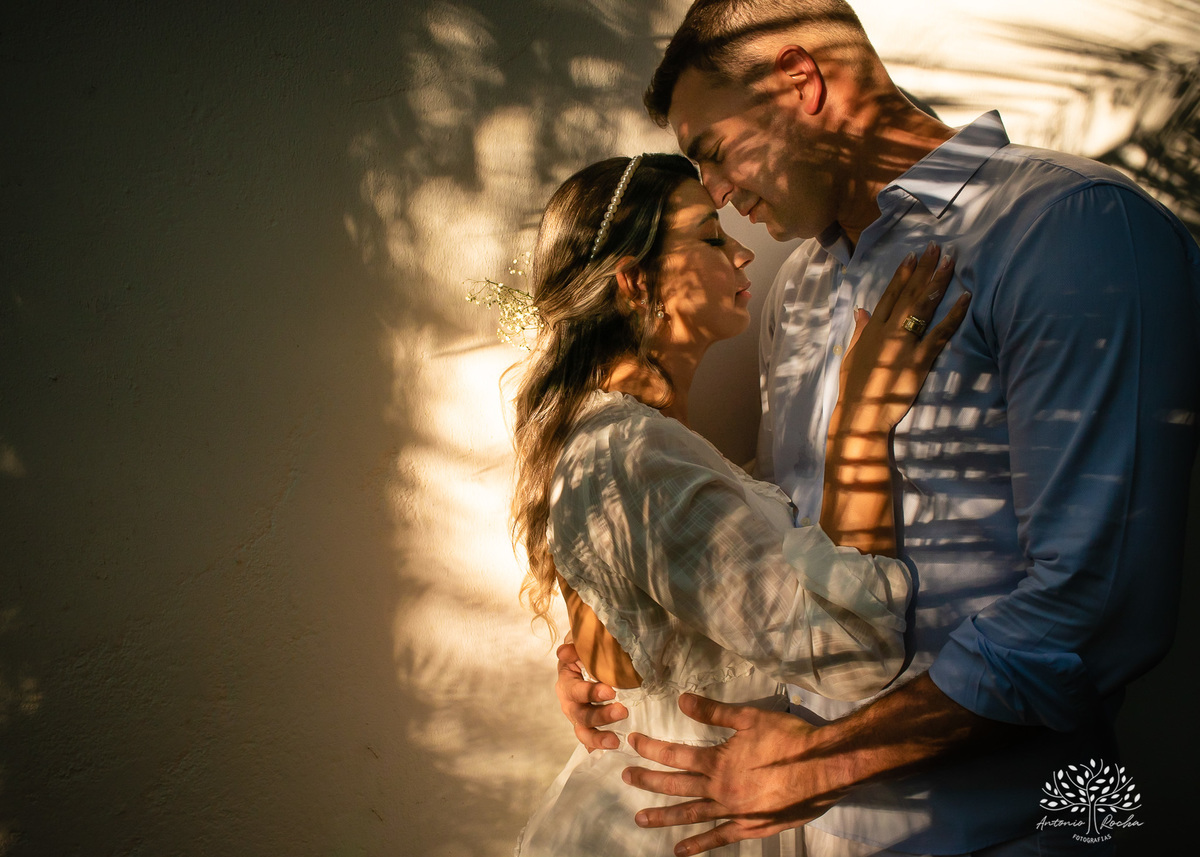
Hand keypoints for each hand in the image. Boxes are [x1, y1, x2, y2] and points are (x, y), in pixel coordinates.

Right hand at [555, 642, 626, 750]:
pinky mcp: (587, 727)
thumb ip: (573, 648)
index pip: (576, 691)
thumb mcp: (578, 647)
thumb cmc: (583, 656)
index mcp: (567, 684)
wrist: (583, 665)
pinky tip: (610, 752)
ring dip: (599, 738)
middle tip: (622, 711)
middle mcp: (569, 705)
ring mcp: (578, 718)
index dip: (591, 692)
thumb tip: (565, 651)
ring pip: (584, 732)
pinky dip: (597, 748)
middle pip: (582, 715)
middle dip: (601, 716)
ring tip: (615, 741)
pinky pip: (590, 741)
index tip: (611, 691)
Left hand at [623, 694, 845, 855]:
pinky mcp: (750, 827)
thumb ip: (713, 711)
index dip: (652, 747)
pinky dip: (698, 845)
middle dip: (649, 780)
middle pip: (676, 785)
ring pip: (691, 815)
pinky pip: (718, 838)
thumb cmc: (788, 739)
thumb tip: (681, 700)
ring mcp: (733, 811)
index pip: (675, 754)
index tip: (633, 741)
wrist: (823, 768)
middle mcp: (719, 789)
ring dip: (664, 816)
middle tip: (626, 778)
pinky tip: (680, 850)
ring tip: (641, 819)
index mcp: (717, 761)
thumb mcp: (749, 718)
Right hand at [836, 242, 969, 433]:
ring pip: (923, 306)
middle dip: (923, 269)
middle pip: (908, 294)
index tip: (912, 256)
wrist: (861, 413)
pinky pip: (940, 332)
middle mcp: (888, 331)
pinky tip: (965, 297)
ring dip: (938, 282)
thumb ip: (860, 330)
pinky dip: (954, 314)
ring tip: (950, 262)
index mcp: (872, 329)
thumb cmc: (854, 387)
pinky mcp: (919, 359)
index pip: (889, 295)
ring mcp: (904, 343)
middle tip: (936, 247)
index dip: (902, 275)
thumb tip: (861, 310)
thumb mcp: (852, 355)